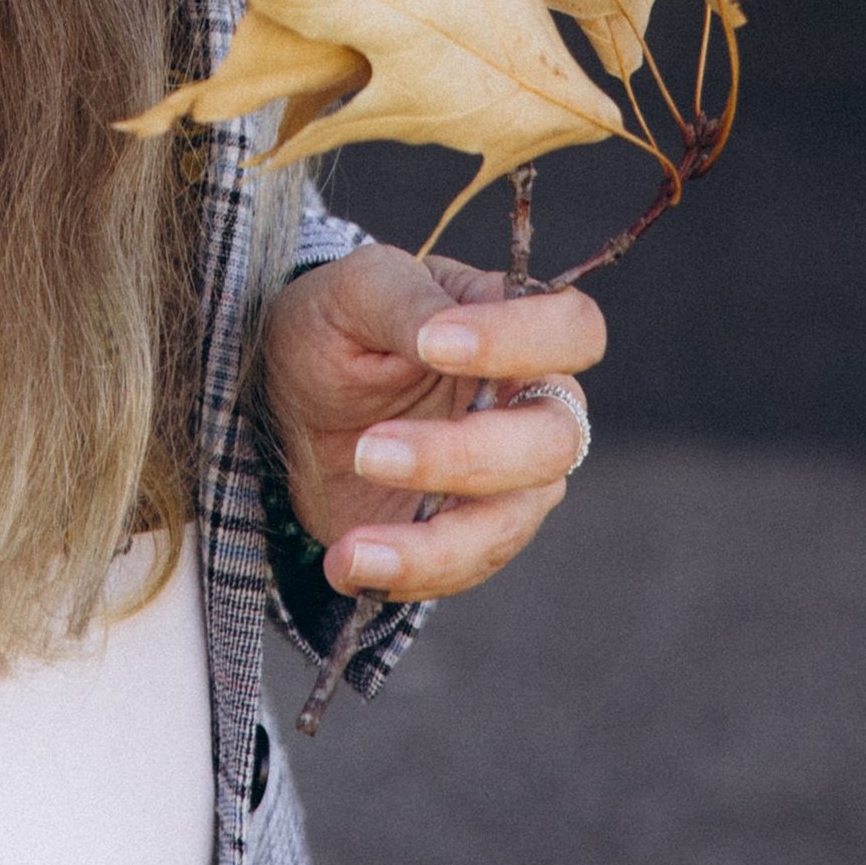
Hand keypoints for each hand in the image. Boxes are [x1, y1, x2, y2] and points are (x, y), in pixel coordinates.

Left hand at [259, 241, 605, 605]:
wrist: (293, 402)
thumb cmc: (338, 325)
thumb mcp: (355, 291)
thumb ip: (405, 301)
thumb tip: (440, 333)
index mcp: (510, 324)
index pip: (573, 329)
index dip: (521, 340)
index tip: (432, 346)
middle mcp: (529, 405)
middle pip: (555, 441)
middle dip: (466, 454)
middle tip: (371, 449)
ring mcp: (511, 479)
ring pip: (512, 520)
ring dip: (434, 540)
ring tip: (353, 545)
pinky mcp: (473, 535)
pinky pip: (465, 568)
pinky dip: (407, 573)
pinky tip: (349, 560)